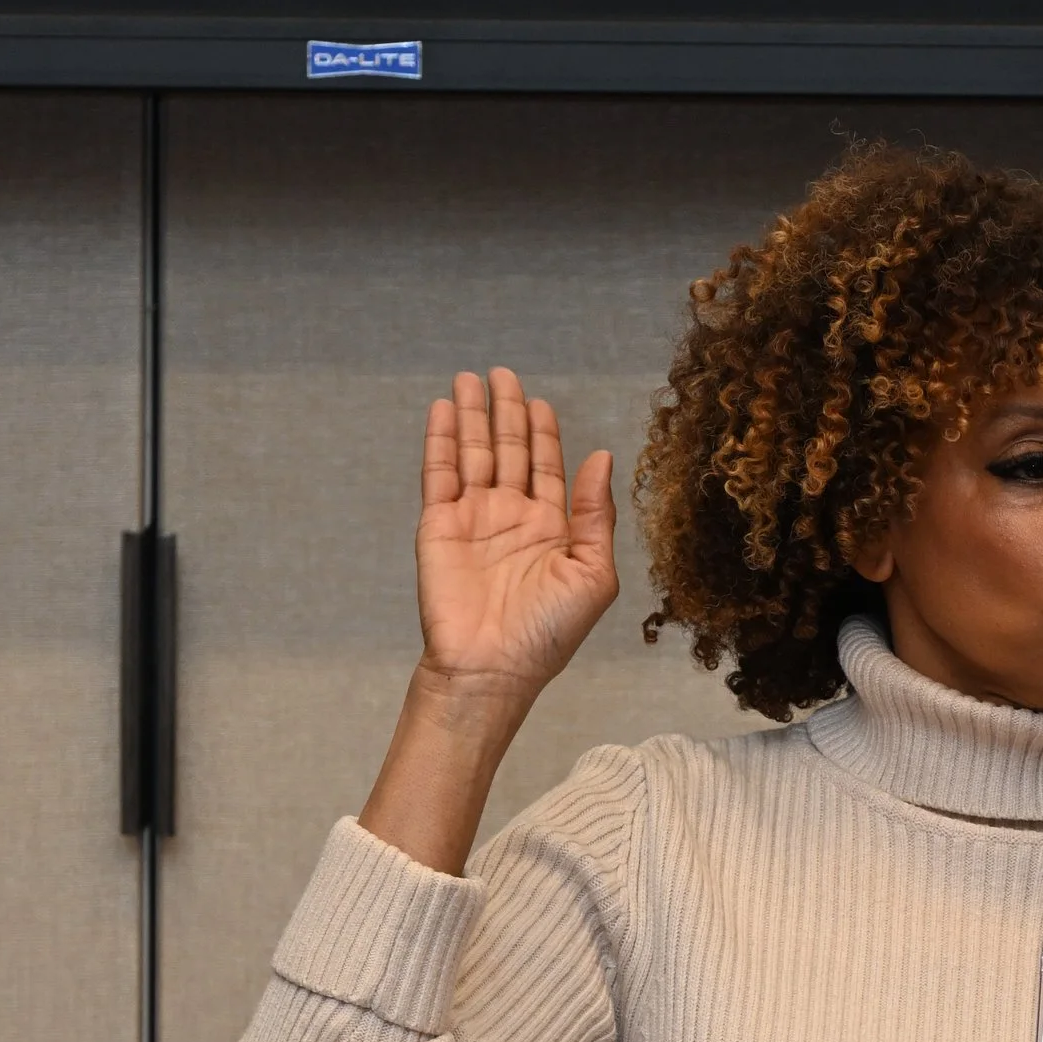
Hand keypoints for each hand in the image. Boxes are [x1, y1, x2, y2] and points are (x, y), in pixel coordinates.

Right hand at [414, 366, 617, 712]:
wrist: (491, 668)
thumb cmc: (548, 632)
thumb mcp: (593, 574)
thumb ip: (597, 514)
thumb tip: (603, 457)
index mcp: (551, 529)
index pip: (546, 468)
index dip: (544, 434)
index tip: (540, 402)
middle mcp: (512, 518)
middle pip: (509, 451)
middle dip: (507, 412)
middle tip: (503, 373)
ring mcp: (473, 519)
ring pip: (474, 454)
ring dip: (473, 416)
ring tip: (470, 378)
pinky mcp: (439, 525)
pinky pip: (440, 473)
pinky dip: (442, 440)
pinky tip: (445, 409)